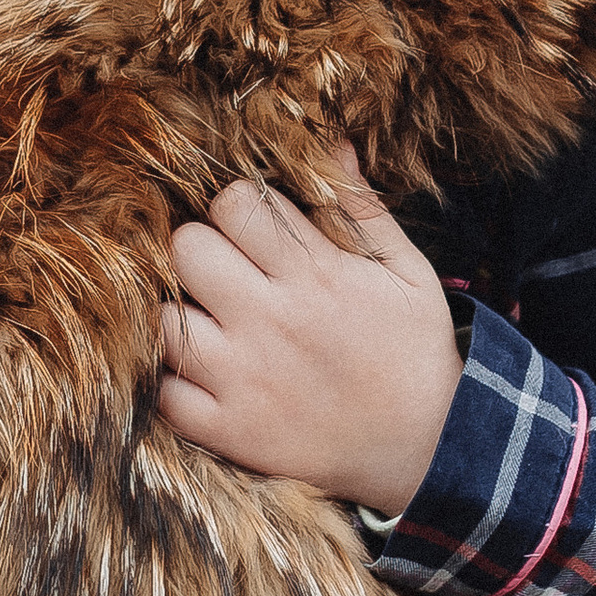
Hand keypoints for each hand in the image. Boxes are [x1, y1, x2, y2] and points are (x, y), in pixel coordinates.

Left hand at [157, 145, 462, 517]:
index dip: (236, 206)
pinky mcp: (233, 433)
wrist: (431, 451)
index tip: (252, 226)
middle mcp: (271, 321)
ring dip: (182, 313)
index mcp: (313, 273)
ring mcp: (246, 380)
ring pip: (164, 318)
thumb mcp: (405, 269)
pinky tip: (204, 373)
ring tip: (211, 319)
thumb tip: (328, 144)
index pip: (231, 203)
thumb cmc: (415, 349)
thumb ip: (360, 207)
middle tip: (225, 269)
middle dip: (201, 248)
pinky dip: (175, 383)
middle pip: (186, 249)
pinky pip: (167, 396)